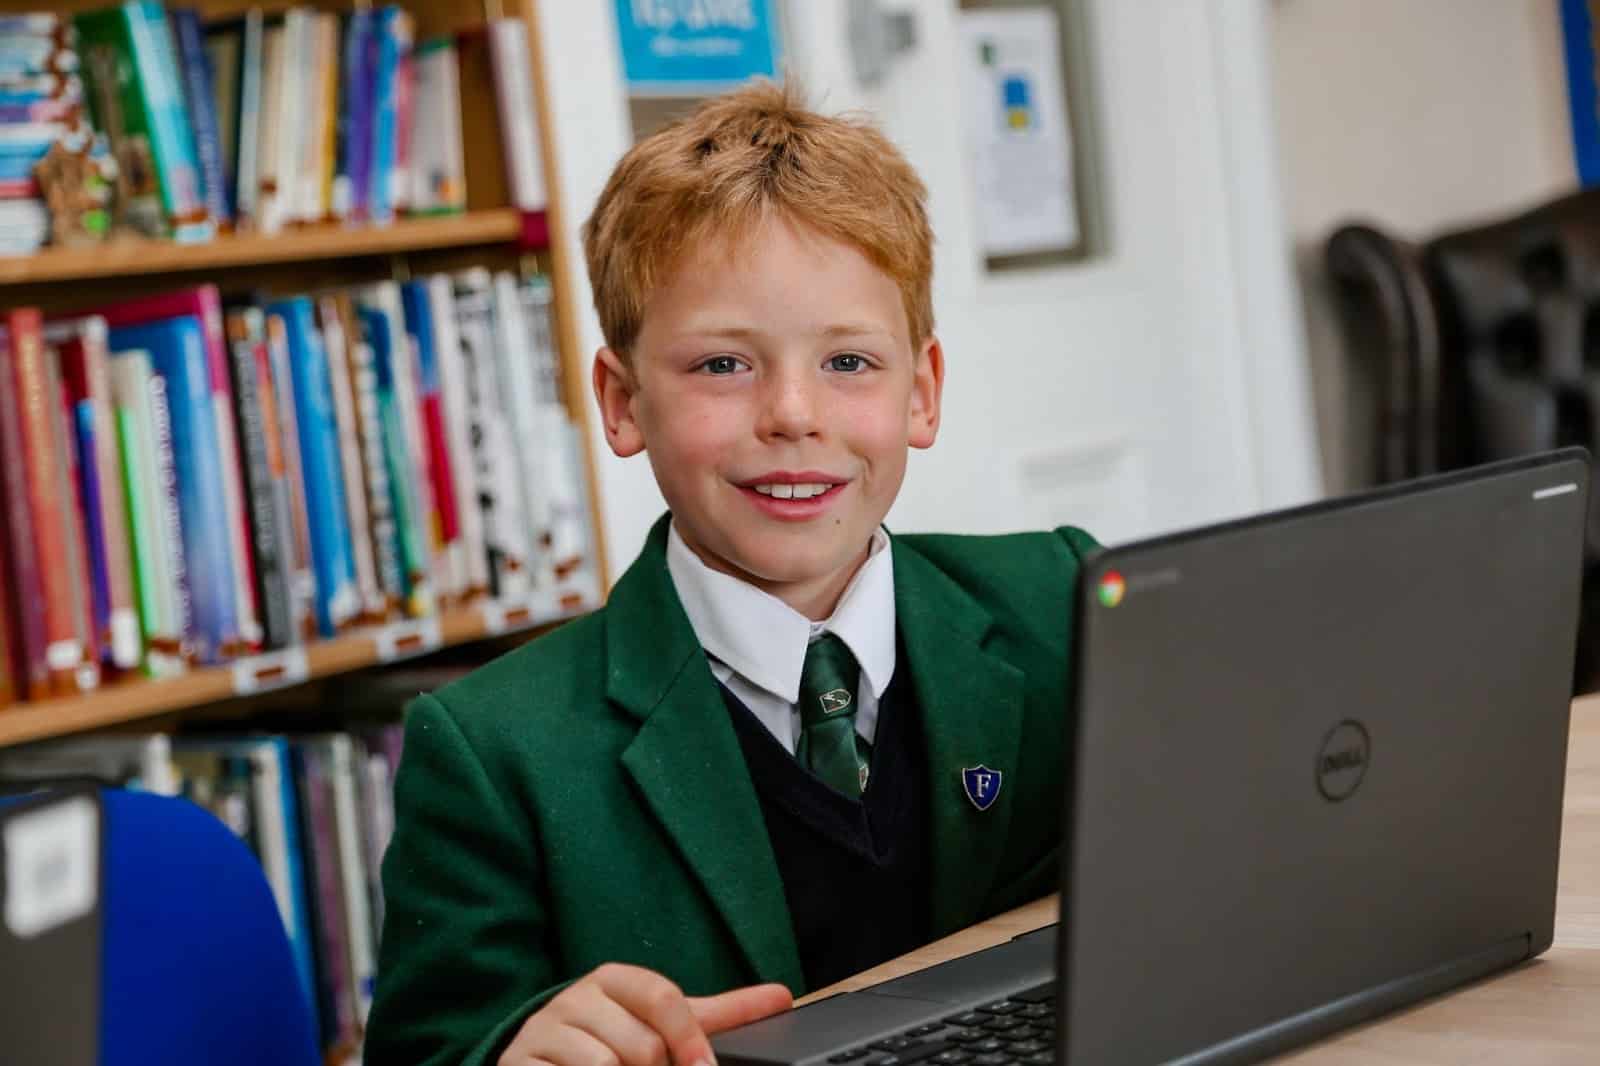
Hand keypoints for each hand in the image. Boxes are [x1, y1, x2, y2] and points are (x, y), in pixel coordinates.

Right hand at [499, 963, 792, 1065]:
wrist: (538, 1055)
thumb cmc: (609, 1036)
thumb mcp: (659, 1021)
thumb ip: (716, 1014)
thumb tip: (781, 996)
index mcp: (614, 980)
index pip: (663, 997)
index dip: (689, 1039)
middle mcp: (576, 998)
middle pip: (639, 1043)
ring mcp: (544, 1031)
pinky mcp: (521, 1063)